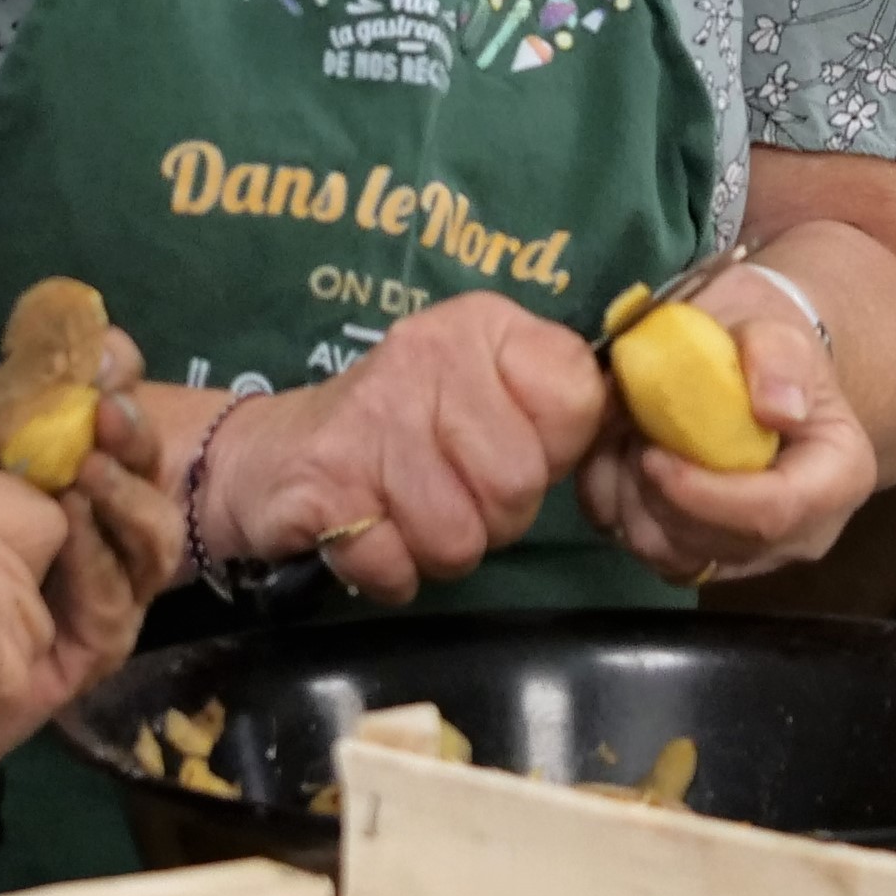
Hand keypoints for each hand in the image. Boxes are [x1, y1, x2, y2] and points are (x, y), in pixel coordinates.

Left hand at [16, 365, 183, 729]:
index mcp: (77, 484)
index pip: (119, 428)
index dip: (122, 386)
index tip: (106, 355)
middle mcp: (105, 537)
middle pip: (149, 480)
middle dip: (135, 440)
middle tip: (105, 411)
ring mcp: (108, 594)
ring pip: (154, 544)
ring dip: (126, 497)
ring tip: (86, 469)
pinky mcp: (94, 650)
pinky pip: (116, 605)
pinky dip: (98, 560)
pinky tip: (72, 525)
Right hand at [191, 291, 609, 603]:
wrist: (275, 453)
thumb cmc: (407, 429)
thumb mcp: (487, 390)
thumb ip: (556, 405)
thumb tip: (620, 427)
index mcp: (483, 325)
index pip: (576, 398)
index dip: (554, 450)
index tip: (515, 447)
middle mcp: (426, 353)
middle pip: (518, 483)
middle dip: (495, 516)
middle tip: (454, 492)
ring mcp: (371, 417)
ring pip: (458, 535)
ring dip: (439, 548)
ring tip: (409, 511)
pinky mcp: (323, 481)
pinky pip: (396, 565)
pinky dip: (388, 570)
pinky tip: (371, 534)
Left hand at [578, 267, 876, 586]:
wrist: (753, 367)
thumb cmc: (766, 347)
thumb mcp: (775, 331)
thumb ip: (777, 359)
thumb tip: (779, 409)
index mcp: (838, 478)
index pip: (774, 513)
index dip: (705, 496)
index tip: (651, 453)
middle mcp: (802, 532)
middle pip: (719, 544)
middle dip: (658, 496)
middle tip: (628, 431)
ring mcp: (753, 553)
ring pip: (677, 560)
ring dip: (632, 503)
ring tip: (626, 440)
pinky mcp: (707, 558)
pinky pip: (653, 556)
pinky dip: (621, 514)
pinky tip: (620, 462)